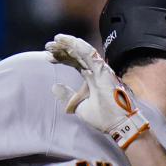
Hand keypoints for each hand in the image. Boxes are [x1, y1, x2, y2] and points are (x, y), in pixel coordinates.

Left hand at [45, 33, 148, 147]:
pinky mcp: (103, 70)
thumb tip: (54, 86)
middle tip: (47, 46)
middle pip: (77, 55)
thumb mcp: (79, 106)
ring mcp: (100, 70)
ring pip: (82, 52)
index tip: (48, 58)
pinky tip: (68, 41)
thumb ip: (67, 96)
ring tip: (54, 41)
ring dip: (68, 45)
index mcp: (92, 77)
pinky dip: (79, 46)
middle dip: (62, 50)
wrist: (118, 125)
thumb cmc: (103, 117)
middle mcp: (96, 71)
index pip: (75, 62)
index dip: (62, 58)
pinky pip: (90, 54)